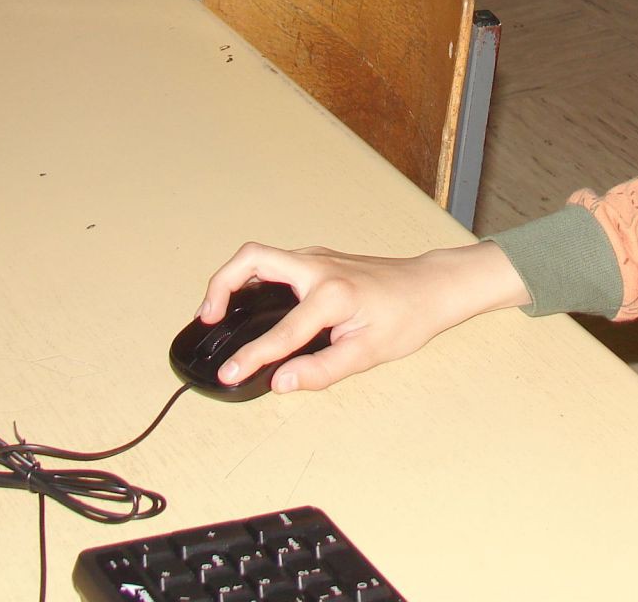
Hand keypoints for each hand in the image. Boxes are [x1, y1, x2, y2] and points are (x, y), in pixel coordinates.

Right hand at [197, 241, 528, 393]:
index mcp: (332, 293)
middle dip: (221, 285)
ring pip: (261, 257)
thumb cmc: (406, 318)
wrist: (429, 289)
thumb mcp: (368, 354)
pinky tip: (249, 303)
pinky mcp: (317, 260)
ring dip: (234, 279)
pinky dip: (252, 278)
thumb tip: (282, 381)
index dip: (251, 357)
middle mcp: (319, 266)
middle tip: (208, 318)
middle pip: (252, 259)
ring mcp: (317, 258)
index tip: (230, 373)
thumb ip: (321, 371)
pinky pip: (274, 263)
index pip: (280, 332)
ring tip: (218, 311)